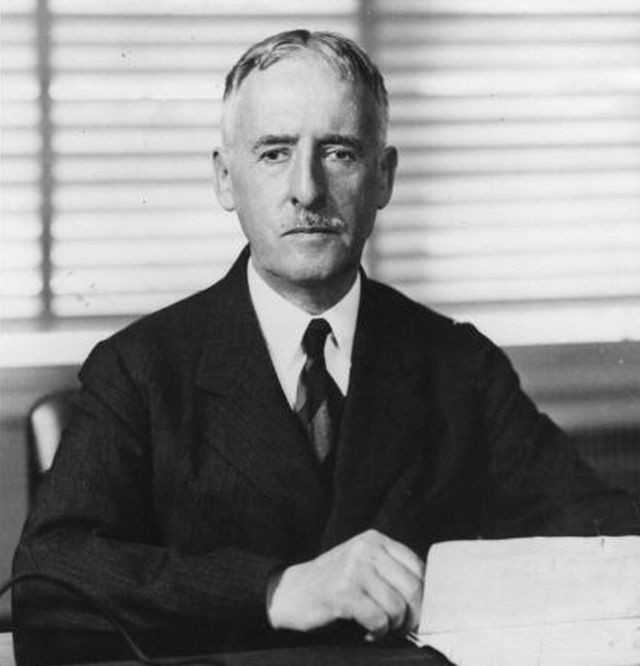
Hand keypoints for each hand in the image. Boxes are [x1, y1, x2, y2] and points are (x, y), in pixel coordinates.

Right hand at [267, 529, 423, 639]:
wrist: (291, 592)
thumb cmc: (334, 584)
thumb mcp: (364, 565)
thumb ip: (391, 571)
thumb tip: (429, 599)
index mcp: (375, 539)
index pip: (418, 567)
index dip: (424, 596)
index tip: (418, 613)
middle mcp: (366, 549)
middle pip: (413, 588)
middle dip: (413, 616)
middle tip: (401, 628)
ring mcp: (354, 568)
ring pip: (397, 607)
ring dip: (392, 626)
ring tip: (379, 627)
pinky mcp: (343, 592)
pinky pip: (379, 620)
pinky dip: (377, 632)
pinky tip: (366, 630)